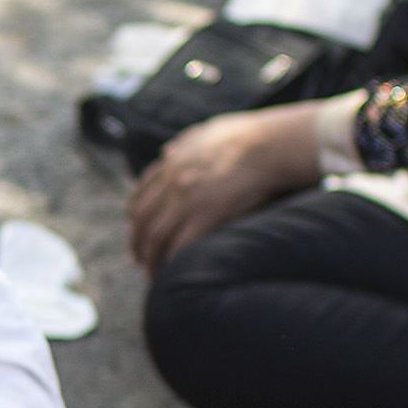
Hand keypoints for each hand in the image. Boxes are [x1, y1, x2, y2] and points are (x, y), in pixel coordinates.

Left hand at [124, 105, 318, 272]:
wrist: (271, 143)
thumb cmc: (248, 136)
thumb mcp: (206, 131)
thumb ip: (185, 143)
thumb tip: (169, 151)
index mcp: (171, 164)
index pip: (140, 198)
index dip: (136, 221)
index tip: (139, 233)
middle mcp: (172, 182)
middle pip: (142, 222)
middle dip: (138, 245)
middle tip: (140, 262)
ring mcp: (187, 199)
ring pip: (155, 238)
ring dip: (151, 260)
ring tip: (154, 275)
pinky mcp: (206, 215)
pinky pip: (180, 245)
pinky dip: (173, 262)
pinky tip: (175, 273)